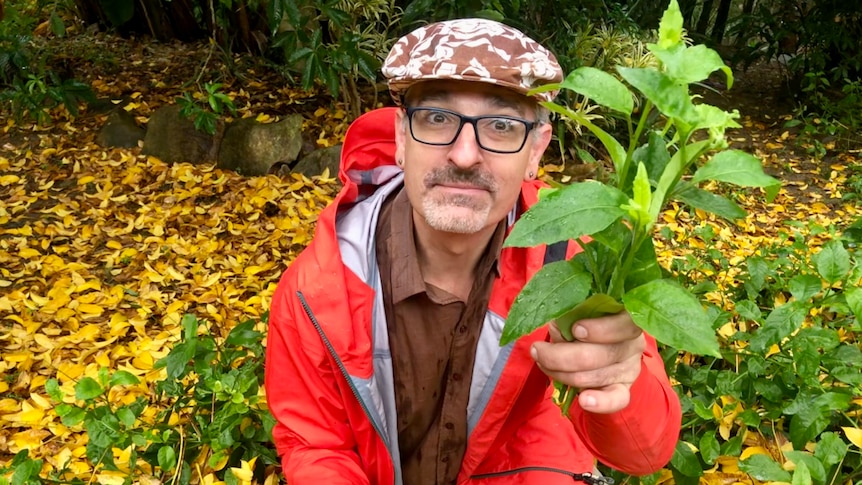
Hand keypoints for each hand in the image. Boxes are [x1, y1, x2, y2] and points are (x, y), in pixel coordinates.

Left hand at [530, 311, 644, 413]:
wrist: (597, 352)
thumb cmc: (585, 326)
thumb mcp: (578, 316)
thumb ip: (570, 318)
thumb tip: (558, 328)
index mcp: (626, 318)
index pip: (625, 324)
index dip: (601, 329)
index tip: (575, 329)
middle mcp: (633, 344)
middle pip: (602, 355)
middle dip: (562, 356)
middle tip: (538, 350)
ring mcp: (630, 369)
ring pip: (596, 376)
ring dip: (562, 373)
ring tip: (541, 363)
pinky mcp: (623, 390)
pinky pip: (616, 400)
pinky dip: (599, 402)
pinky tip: (583, 400)